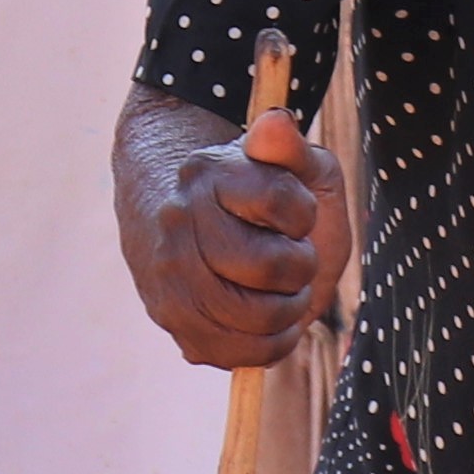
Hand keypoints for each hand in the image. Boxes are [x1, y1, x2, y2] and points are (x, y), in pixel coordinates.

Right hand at [111, 87, 342, 372]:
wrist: (176, 212)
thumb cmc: (252, 194)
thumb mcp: (283, 162)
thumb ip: (289, 146)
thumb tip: (276, 121)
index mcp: (211, 173)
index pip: (281, 200)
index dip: (304, 214)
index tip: (295, 214)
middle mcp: (180, 221)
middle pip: (268, 265)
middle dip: (299, 267)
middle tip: (295, 259)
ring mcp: (169, 274)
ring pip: (252, 315)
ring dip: (287, 310)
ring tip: (284, 292)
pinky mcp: (169, 318)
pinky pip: (231, 352)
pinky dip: (266, 345)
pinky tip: (270, 322)